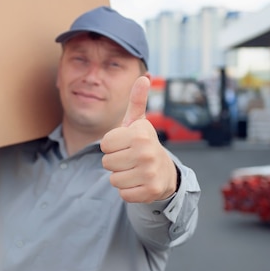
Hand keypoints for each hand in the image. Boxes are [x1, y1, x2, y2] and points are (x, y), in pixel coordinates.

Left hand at [100, 76, 177, 202]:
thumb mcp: (139, 123)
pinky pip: (122, 194)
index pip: (104, 144)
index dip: (112, 146)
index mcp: (140, 133)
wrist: (165, 172)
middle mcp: (146, 152)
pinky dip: (128, 190)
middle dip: (115, 162)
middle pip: (106, 163)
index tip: (126, 144)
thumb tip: (144, 77)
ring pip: (113, 179)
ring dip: (121, 177)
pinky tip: (139, 182)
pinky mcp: (150, 191)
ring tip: (134, 170)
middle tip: (130, 159)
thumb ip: (137, 100)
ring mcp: (150, 173)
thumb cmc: (143, 144)